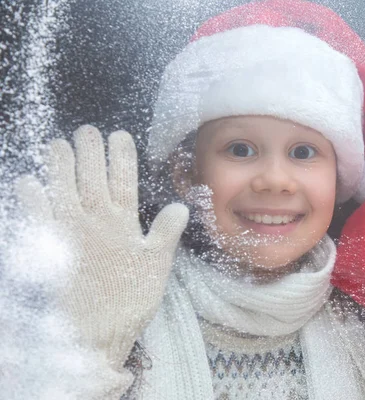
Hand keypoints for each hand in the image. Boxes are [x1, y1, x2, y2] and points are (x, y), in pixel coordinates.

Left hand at [15, 125, 188, 370]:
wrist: (95, 330)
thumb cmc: (131, 298)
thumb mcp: (158, 265)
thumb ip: (166, 232)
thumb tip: (180, 206)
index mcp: (124, 222)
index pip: (124, 178)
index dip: (121, 154)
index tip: (119, 135)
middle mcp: (95, 219)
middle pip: (90, 175)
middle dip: (89, 149)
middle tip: (86, 130)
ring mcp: (68, 230)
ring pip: (61, 186)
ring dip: (59, 163)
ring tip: (57, 144)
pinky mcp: (47, 245)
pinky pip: (35, 213)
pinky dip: (30, 195)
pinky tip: (29, 181)